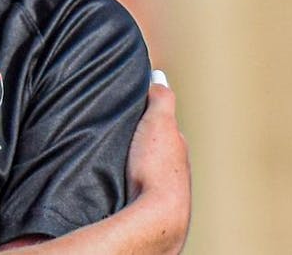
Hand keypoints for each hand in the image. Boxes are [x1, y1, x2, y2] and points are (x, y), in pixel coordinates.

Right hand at [125, 71, 190, 251]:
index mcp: (177, 147)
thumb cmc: (157, 168)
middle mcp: (175, 170)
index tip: (132, 111)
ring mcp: (164, 191)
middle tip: (118, 133)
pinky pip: (137, 188)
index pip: (164, 127)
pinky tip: (115, 182)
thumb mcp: (159, 123)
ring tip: (114, 158)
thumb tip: (159, 76)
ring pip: (147, 170)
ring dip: (134, 164)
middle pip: (156, 150)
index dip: (148, 117)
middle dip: (140, 143)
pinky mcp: (149, 208)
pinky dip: (129, 182)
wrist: (157, 215)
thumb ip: (161, 99)